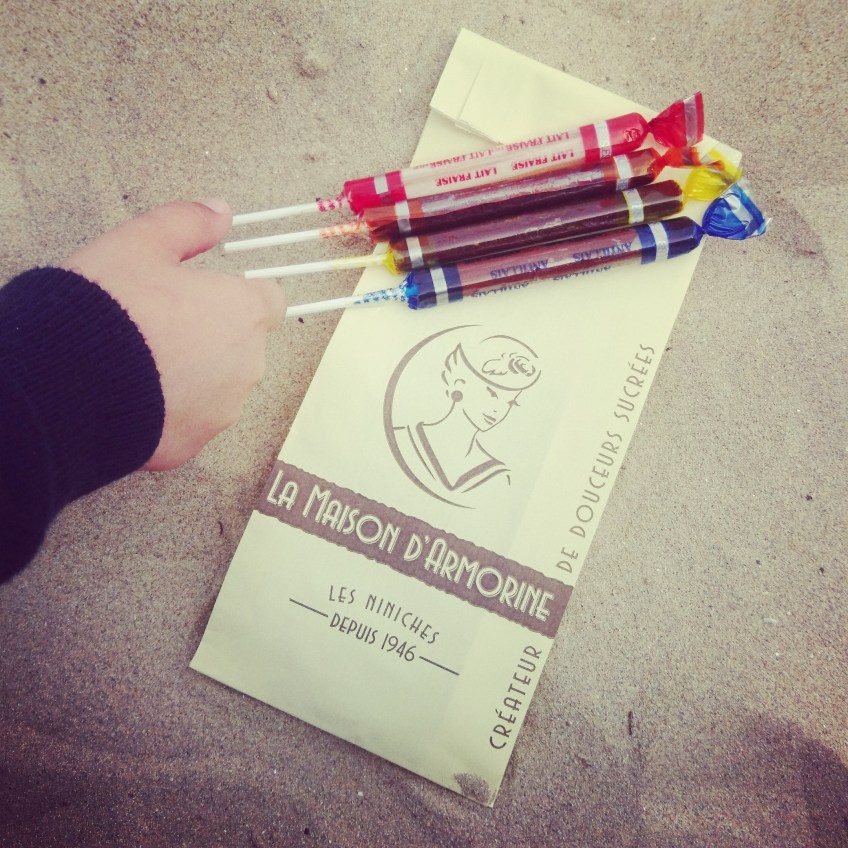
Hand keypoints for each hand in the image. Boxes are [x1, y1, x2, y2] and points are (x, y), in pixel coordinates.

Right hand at [62, 199, 286, 469]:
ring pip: (220, 386)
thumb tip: (219, 212)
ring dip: (195, 374)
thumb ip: (186, 223)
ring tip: (143, 361)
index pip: (269, 300)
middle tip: (162, 325)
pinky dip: (172, 409)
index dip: (239, 295)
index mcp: (242, 312)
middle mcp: (245, 364)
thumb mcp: (139, 245)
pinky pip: (191, 420)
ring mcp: (222, 409)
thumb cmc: (106, 312)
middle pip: (244, 345)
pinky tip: (135, 395)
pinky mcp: (194, 443)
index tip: (209, 295)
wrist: (67, 384)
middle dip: (213, 335)